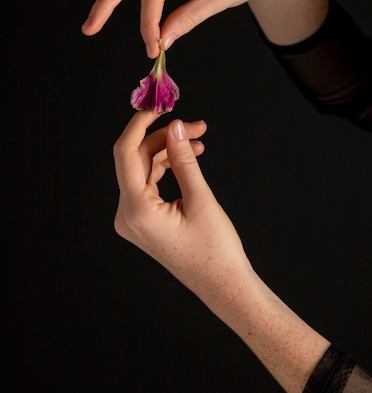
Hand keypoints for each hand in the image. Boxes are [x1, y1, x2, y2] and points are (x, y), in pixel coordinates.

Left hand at [113, 111, 250, 300]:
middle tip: (195, 125)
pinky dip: (168, 167)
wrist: (224, 286)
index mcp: (136, 211)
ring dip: (170, 151)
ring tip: (199, 138)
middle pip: (137, 160)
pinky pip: (150, 184)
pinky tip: (190, 156)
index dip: (139, 125)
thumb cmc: (216, 250)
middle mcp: (127, 215)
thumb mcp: (201, 199)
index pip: (126, 154)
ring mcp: (134, 219)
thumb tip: (175, 127)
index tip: (157, 107)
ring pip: (145, 170)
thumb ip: (184, 159)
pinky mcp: (144, 221)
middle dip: (165, 137)